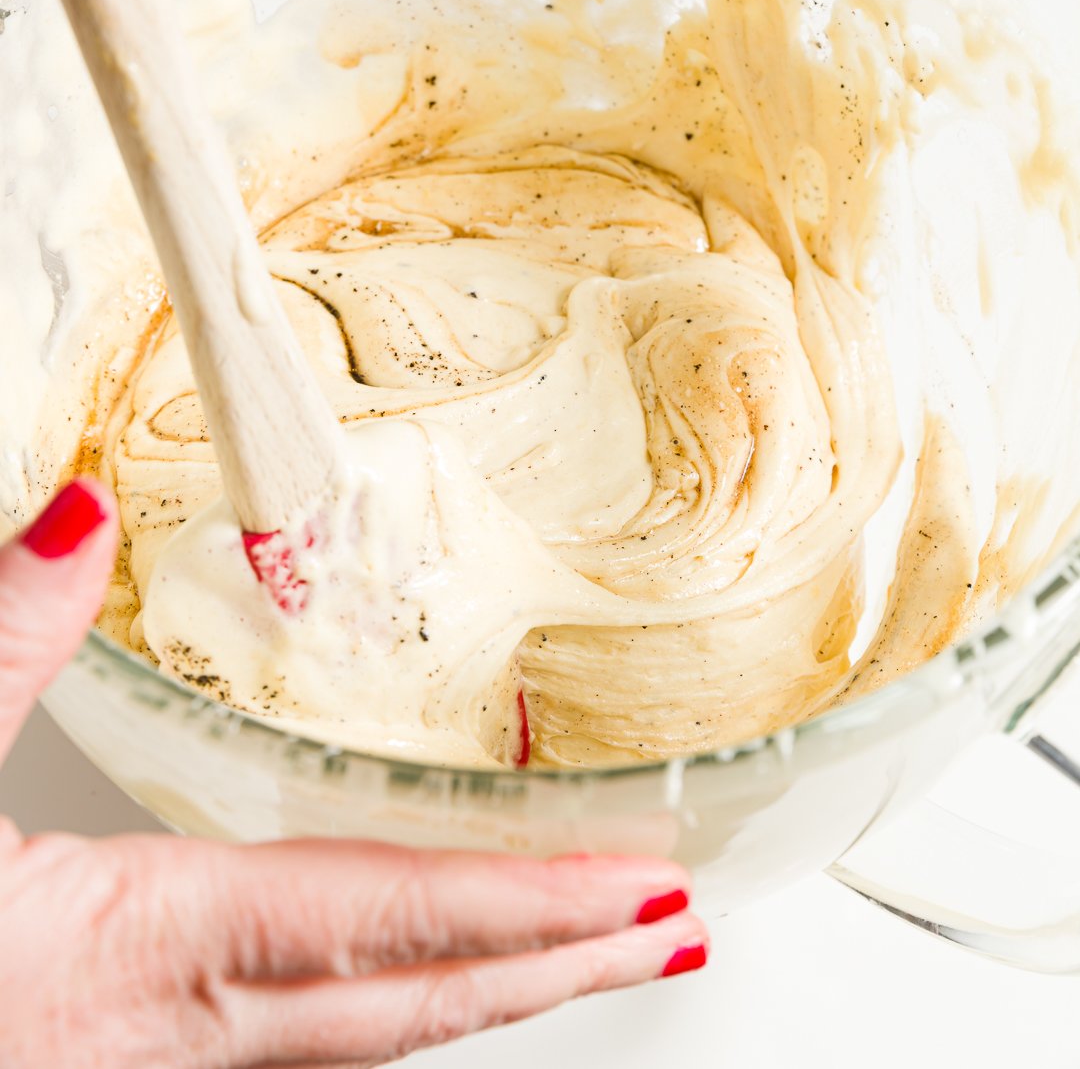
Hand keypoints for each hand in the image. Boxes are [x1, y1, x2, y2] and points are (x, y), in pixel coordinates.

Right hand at [0, 483, 708, 1066]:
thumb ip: (0, 647)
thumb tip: (81, 514)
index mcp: (143, 949)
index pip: (386, 926)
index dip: (528, 913)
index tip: (647, 894)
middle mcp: (172, 1033)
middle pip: (409, 1010)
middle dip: (554, 973)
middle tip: (675, 935)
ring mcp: (148, 1065)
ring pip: (365, 1039)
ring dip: (486, 992)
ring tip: (581, 949)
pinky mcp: (117, 1060)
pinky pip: (302, 1040)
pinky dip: (391, 1001)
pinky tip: (399, 969)